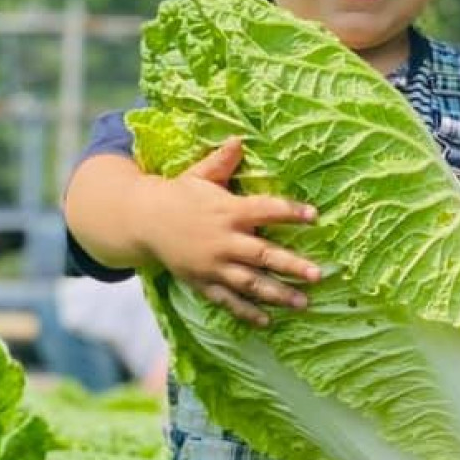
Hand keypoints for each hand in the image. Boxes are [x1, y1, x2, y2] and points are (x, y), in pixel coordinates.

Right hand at [134, 137, 320, 325]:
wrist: (142, 221)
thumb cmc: (178, 194)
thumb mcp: (199, 174)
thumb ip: (222, 161)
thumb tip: (240, 139)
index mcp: (228, 210)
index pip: (265, 210)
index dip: (290, 212)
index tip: (314, 216)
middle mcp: (223, 240)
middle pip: (263, 254)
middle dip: (292, 265)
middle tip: (318, 275)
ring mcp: (213, 265)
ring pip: (250, 283)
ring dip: (278, 294)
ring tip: (304, 303)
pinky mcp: (203, 282)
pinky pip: (227, 301)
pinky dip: (246, 312)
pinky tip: (267, 321)